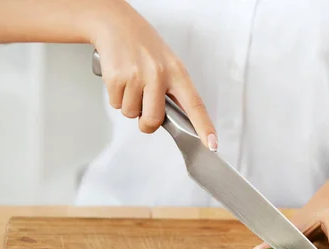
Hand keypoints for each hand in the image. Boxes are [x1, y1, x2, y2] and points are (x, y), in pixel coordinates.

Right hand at [90, 1, 217, 149]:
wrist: (116, 24)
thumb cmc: (145, 46)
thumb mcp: (169, 64)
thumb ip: (175, 91)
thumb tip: (181, 120)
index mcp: (177, 73)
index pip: (195, 105)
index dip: (204, 127)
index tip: (212, 144)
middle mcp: (159, 74)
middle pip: (154, 120)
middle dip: (146, 124)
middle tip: (144, 111)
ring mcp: (137, 76)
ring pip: (131, 114)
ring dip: (129, 105)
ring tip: (131, 82)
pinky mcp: (117, 78)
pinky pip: (116, 104)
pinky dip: (116, 97)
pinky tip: (120, 79)